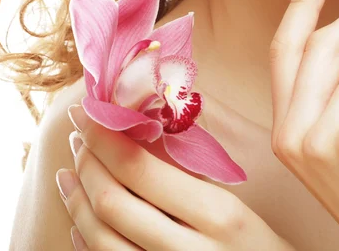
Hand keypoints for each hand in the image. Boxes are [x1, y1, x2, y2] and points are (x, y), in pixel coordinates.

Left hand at [56, 106, 295, 250]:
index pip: (141, 171)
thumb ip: (210, 149)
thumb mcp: (251, 192)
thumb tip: (166, 102)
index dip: (106, 138)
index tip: (89, 110)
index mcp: (218, 214)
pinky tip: (79, 218)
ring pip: (101, 241)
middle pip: (114, 204)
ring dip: (76, 201)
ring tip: (68, 169)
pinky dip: (84, 242)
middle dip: (87, 162)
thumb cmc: (270, 237)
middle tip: (79, 133)